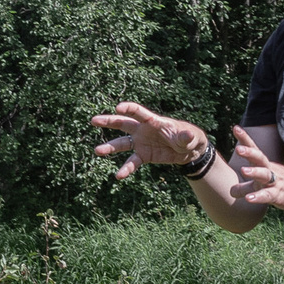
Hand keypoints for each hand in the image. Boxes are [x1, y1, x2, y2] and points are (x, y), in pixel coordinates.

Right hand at [89, 101, 207, 179]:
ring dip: (109, 147)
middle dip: (108, 121)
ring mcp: (141, 143)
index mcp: (153, 121)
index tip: (117, 108)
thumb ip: (186, 137)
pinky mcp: (143, 156)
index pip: (138, 112)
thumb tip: (187, 136)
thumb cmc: (190, 138)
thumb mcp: (190, 137)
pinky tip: (118, 176)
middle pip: (123, 123)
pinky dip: (126, 169)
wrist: (189, 152)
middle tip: (93, 121)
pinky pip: (132, 162)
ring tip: (97, 151)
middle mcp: (143, 130)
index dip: (128, 109)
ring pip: (122, 143)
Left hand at [228, 126, 283, 211]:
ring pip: (265, 175)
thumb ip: (246, 187)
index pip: (254, 149)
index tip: (235, 128)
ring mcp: (275, 182)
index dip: (245, 139)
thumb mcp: (262, 185)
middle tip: (238, 148)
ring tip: (244, 170)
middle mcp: (270, 170)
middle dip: (250, 152)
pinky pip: (268, 195)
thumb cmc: (282, 185)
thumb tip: (231, 192)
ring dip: (255, 172)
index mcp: (265, 164)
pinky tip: (249, 198)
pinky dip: (258, 196)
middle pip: (260, 158)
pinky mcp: (279, 195)